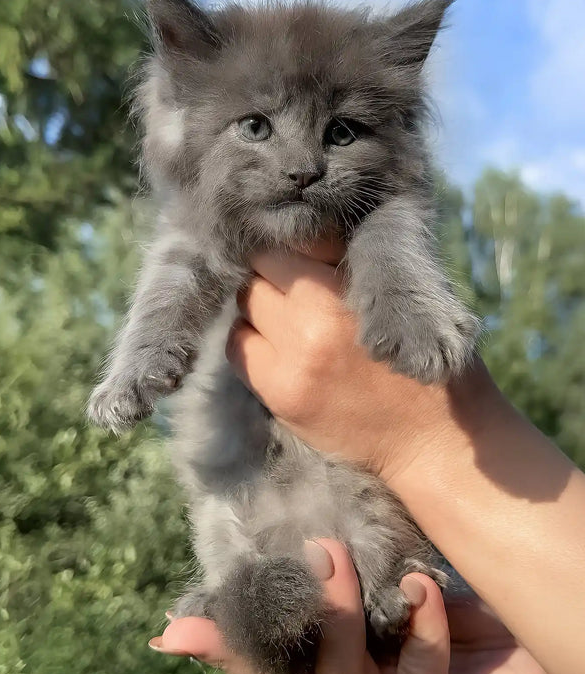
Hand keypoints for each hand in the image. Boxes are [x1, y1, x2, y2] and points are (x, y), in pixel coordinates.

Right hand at [149, 541, 579, 673]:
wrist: (536, 652)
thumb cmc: (461, 603)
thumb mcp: (396, 570)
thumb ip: (351, 556)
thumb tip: (307, 510)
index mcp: (336, 649)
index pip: (263, 651)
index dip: (216, 643)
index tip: (171, 632)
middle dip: (248, 639)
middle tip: (247, 575)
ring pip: (338, 672)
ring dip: (334, 612)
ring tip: (332, 554)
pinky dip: (419, 621)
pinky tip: (422, 585)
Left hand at [225, 242, 497, 480]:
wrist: (435, 439)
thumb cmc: (429, 358)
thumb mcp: (403, 294)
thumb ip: (352, 264)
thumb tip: (307, 235)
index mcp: (349, 292)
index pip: (286, 245)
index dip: (295, 247)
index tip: (307, 256)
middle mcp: (314, 324)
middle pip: (258, 273)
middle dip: (273, 275)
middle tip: (295, 288)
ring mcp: (292, 364)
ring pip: (243, 308)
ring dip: (259, 308)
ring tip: (287, 320)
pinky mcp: (280, 395)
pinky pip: (238, 349)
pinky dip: (250, 341)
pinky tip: (276, 348)